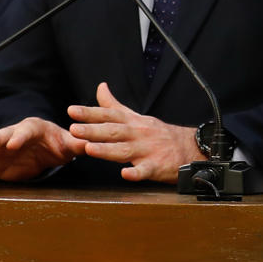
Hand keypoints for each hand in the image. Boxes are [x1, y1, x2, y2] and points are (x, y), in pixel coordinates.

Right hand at [0, 116, 84, 180]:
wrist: (46, 150)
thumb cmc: (58, 143)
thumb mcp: (69, 144)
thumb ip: (78, 144)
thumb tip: (91, 144)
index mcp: (34, 128)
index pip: (25, 131)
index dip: (19, 137)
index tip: (13, 144)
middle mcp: (15, 135)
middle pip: (3, 136)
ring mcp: (4, 149)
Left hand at [66, 82, 202, 182]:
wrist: (190, 148)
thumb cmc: (158, 134)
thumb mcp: (136, 116)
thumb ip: (114, 105)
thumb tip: (100, 87)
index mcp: (132, 122)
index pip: (109, 115)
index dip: (90, 112)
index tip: (72, 111)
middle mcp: (138, 134)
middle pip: (113, 131)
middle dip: (93, 130)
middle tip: (74, 129)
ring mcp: (147, 150)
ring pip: (124, 150)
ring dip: (107, 150)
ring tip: (90, 149)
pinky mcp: (156, 166)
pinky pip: (145, 171)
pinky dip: (136, 173)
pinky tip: (126, 174)